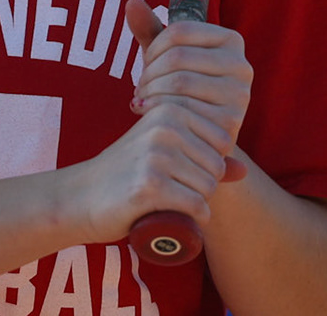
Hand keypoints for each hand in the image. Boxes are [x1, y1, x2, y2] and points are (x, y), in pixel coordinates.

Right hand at [69, 86, 237, 242]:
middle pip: (216, 167)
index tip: (180, 169)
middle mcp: (164, 126)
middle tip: (173, 190)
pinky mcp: (150, 186)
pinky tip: (178, 217)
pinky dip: (195, 219)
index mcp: (169, 109)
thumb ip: (200, 155)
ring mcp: (156, 155)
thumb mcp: (163, 153)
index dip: (208, 164)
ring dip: (198, 203)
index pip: (222, 142)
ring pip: (209, 188)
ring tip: (170, 201)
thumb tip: (244, 170)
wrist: (82, 195)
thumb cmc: (127, 173)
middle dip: (204, 185)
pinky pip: (197, 206)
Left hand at [126, 0, 251, 173]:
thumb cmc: (181, 85)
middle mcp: (242, 66)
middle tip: (139, 88)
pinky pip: (184, 110)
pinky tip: (150, 114)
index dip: (153, 47)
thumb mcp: (167, 56)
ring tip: (142, 99)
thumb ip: (149, 28)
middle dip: (149, 72)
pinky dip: (158, 111)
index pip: (179, 31)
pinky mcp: (230, 123)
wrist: (199, 132)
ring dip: (150, 92)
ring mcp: (239, 96)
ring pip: (179, 82)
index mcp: (231, 40)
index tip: (146, 64)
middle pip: (178, 56)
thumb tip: (132, 1)